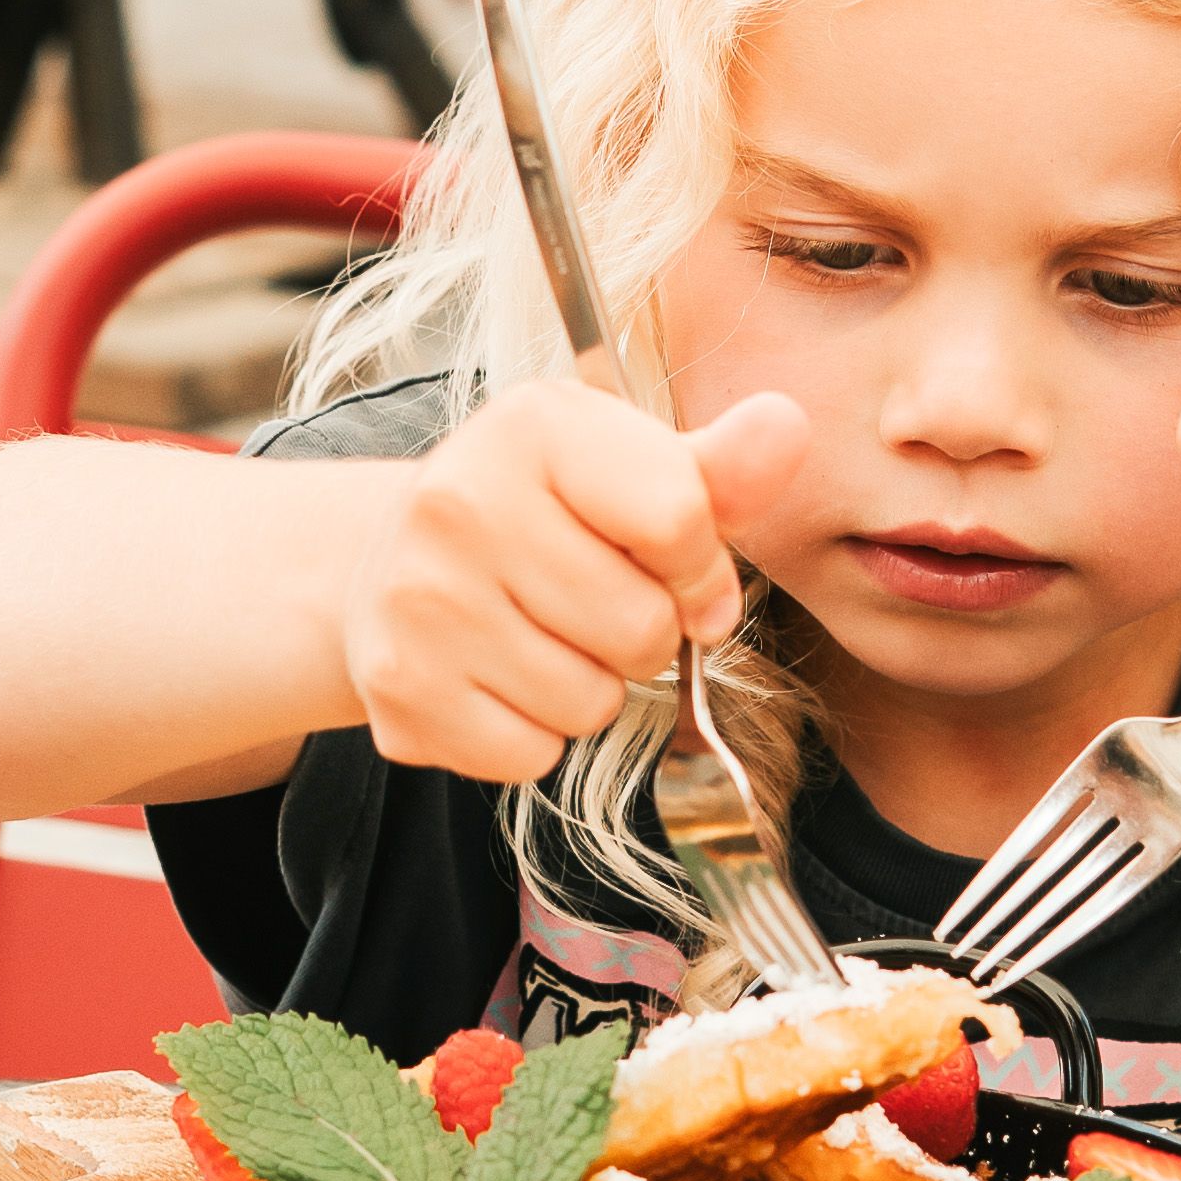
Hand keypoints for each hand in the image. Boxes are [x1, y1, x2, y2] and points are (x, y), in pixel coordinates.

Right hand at [334, 381, 808, 784]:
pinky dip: (533, 735)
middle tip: (587, 602)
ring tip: (539, 636)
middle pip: (642, 626)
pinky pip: (531, 754)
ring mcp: (419, 599)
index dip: (702, 569)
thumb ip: (718, 471)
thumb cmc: (541, 515)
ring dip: (589, 687)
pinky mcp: (398, 688)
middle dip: (641, 634)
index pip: (678, 519)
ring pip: (591, 703)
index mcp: (532, 426)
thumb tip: (787, 427)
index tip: (681, 573)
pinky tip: (497, 678)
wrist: (393, 560)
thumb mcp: (629, 472)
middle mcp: (458, 500)